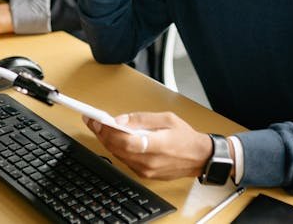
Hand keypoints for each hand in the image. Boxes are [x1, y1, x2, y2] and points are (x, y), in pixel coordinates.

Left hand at [83, 111, 212, 179]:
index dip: (109, 131)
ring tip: (100, 127)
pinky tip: (113, 138)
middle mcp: (150, 161)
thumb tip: (121, 120)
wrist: (199, 157)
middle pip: (118, 149)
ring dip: (107, 141)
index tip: (98, 121)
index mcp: (157, 145)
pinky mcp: (145, 174)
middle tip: (93, 121)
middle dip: (103, 134)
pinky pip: (125, 160)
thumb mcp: (167, 119)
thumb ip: (142, 119)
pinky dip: (117, 149)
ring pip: (118, 155)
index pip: (126, 141)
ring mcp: (146, 170)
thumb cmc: (185, 137)